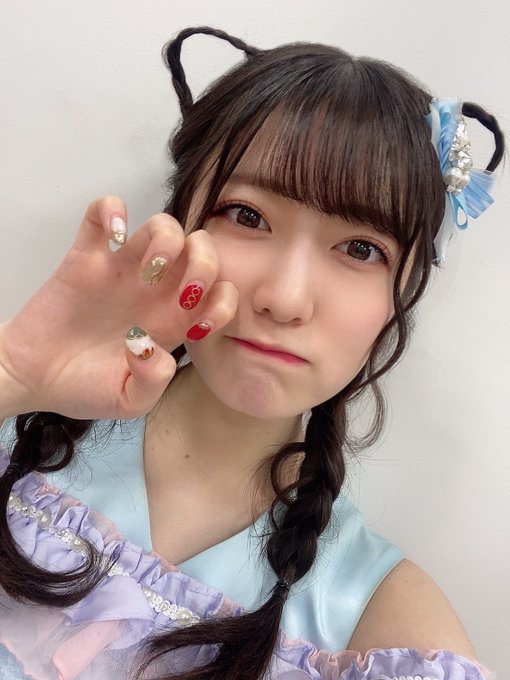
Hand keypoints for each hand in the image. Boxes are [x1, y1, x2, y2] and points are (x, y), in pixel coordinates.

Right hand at [0, 196, 237, 419]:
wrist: (33, 378)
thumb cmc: (84, 387)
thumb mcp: (127, 401)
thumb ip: (152, 381)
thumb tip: (151, 345)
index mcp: (174, 321)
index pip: (221, 292)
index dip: (223, 303)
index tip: (198, 326)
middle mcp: (156, 290)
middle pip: (201, 249)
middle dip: (206, 264)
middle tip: (184, 293)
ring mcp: (123, 269)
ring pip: (163, 224)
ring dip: (167, 240)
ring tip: (148, 271)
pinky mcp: (87, 255)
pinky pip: (103, 211)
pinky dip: (111, 210)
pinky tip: (112, 237)